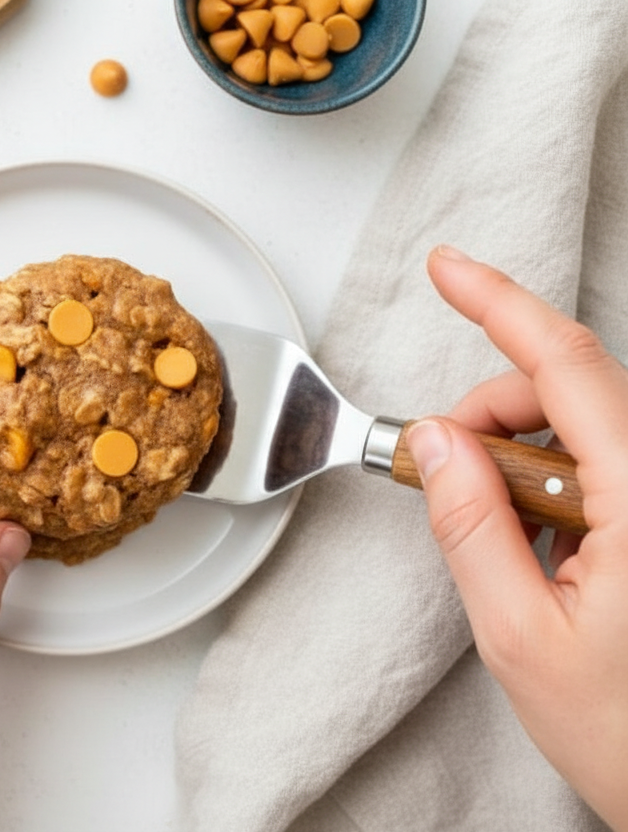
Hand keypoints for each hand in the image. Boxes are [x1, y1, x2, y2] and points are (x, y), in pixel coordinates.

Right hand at [407, 247, 627, 829]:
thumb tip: (434, 440)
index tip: (448, 268)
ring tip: (501, 536)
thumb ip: (470, 526)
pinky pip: (607, 467)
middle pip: (575, 391)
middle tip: (437, 467)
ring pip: (589, 425)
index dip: (500, 305)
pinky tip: (545, 549)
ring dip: (521, 452)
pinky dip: (554, 485)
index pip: (568, 368)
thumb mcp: (521, 636)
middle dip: (492, 409)